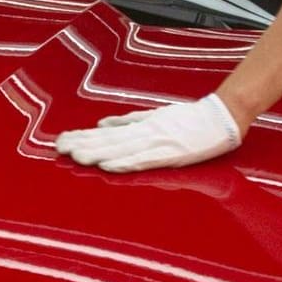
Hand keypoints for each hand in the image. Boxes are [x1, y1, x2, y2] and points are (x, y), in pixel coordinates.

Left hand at [54, 94, 242, 172]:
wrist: (221, 117)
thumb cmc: (190, 118)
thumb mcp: (155, 115)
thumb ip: (129, 120)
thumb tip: (103, 122)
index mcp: (141, 125)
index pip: (106, 132)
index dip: (84, 136)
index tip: (63, 140)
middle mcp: (145, 133)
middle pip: (108, 140)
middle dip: (83, 144)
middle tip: (59, 148)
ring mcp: (157, 143)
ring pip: (121, 149)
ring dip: (97, 153)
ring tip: (76, 157)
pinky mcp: (170, 154)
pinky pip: (144, 160)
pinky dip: (125, 163)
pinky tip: (108, 166)